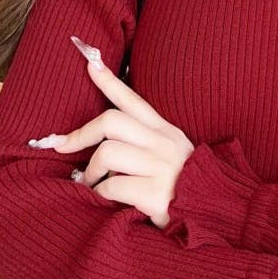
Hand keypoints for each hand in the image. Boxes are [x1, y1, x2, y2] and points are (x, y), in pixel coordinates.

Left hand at [29, 35, 193, 229]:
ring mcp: (160, 167)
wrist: (212, 214)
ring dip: (91, 172)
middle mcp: (164, 144)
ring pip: (107, 153)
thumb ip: (143, 144)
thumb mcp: (170, 155)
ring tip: (92, 183)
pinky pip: (111, 187)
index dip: (110, 82)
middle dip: (81, 134)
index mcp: (166, 132)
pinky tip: (107, 202)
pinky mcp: (154, 193)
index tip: (89, 64)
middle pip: (111, 122)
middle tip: (65, 147)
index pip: (133, 101)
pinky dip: (100, 195)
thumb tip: (101, 143)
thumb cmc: (184, 187)